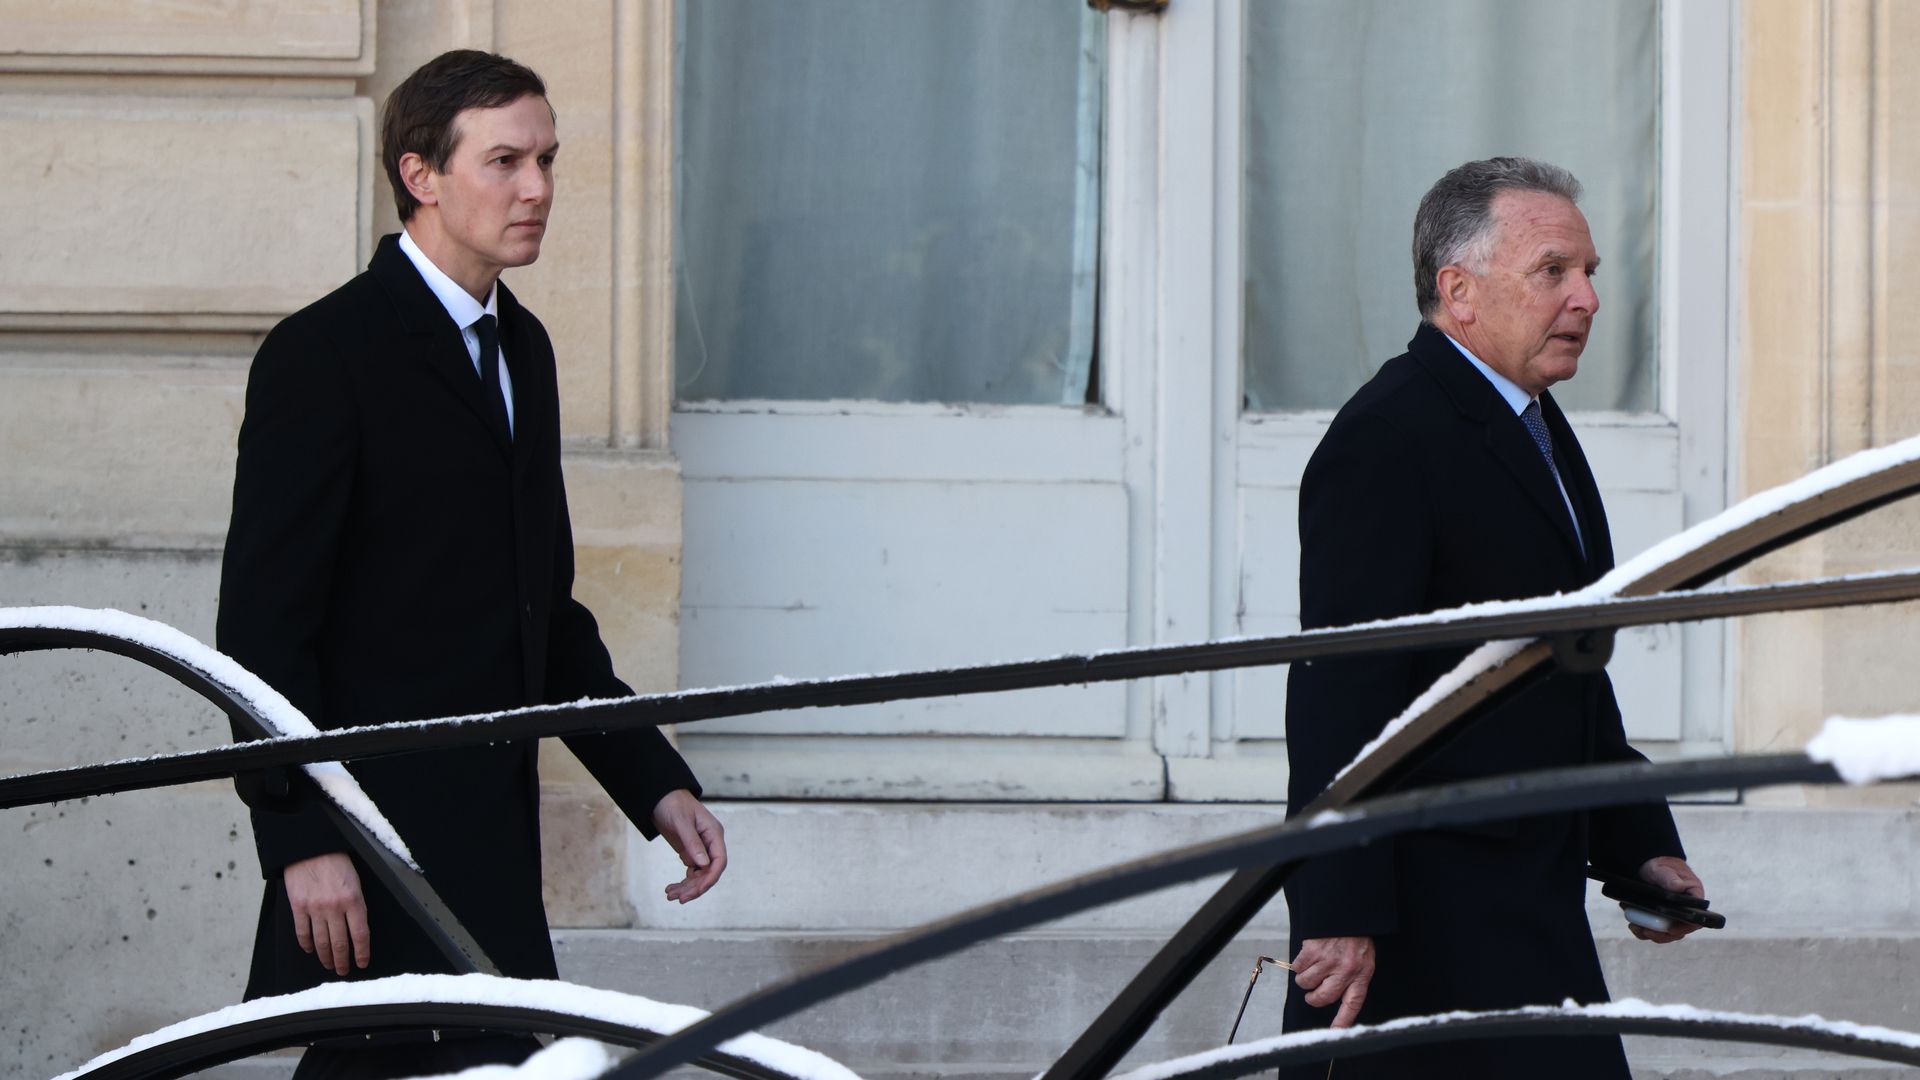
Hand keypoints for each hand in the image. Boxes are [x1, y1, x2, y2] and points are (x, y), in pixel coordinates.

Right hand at [283, 851, 368, 974]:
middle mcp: (335, 907)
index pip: (361, 934)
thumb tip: (356, 929)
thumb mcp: (355, 881)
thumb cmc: (337, 862)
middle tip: (344, 971)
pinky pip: (303, 932)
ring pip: (322, 942)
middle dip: (343, 960)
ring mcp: (315, 908)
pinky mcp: (298, 907)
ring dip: (326, 957)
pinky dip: (307, 944)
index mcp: (354, 900)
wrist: (311, 847)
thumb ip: (356, 905)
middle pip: (340, 943)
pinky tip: (311, 950)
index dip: (362, 952)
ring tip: (329, 965)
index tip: (362, 963)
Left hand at [651, 789, 727, 902]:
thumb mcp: (681, 822)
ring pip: (699, 875)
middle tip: (679, 898)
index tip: (696, 890)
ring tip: (670, 895)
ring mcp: (700, 849)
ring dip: (687, 887)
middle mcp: (710, 843)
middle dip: (695, 887)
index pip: (719, 861)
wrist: (660, 797)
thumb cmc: (673, 804)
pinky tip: (671, 889)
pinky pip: (690, 872)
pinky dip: (682, 882)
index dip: (710, 877)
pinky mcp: (690, 852)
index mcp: (713, 834)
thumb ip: (692, 843)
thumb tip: (703, 865)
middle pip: (709, 872)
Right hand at [1293, 935, 1374, 1027]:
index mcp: (1361, 975)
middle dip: (1313, 998)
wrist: (1347, 912)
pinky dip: (1299, 964)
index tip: (1334, 1033)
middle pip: (1322, 997)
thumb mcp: (1363, 960)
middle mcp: (1345, 970)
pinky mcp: (1312, 950)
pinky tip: (1308, 956)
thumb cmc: (1355, 938)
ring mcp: (1328, 961)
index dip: (1342, 1021)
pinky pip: (1297, 967)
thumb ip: (1353, 979)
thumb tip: (1337, 998)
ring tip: (1313, 967)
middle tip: (1312, 993)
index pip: (1352, 1004)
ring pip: (1306, 983)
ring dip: (1305, 978)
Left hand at [1630, 855, 1705, 943]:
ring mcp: (1672, 916)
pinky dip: (1643, 929)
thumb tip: (1678, 887)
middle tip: (1646, 931)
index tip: (1670, 929)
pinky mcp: (1660, 918)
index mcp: (1694, 898)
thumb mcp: (1663, 870)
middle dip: (1662, 935)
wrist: (1647, 865)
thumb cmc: (1660, 866)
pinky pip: (1654, 929)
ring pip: (1665, 933)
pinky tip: (1633, 924)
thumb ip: (1670, 878)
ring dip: (1650, 933)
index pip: (1696, 919)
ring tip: (1635, 927)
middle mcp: (1686, 910)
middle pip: (1679, 930)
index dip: (1684, 927)